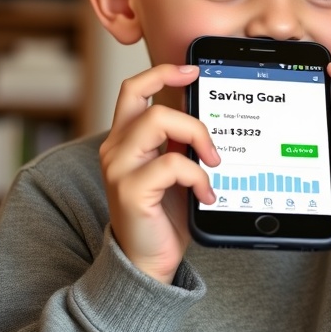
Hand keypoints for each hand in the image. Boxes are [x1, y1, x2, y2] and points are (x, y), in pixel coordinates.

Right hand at [98, 64, 218, 283]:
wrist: (149, 261)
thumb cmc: (165, 214)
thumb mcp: (175, 168)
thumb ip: (181, 141)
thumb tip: (208, 113)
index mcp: (126, 139)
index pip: (134, 89)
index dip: (162, 73)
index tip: (192, 70)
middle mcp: (116, 149)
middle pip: (149, 102)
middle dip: (192, 118)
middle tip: (214, 147)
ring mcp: (119, 169)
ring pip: (158, 122)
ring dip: (197, 140)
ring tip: (213, 166)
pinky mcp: (131, 191)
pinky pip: (173, 164)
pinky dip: (199, 176)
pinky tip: (207, 194)